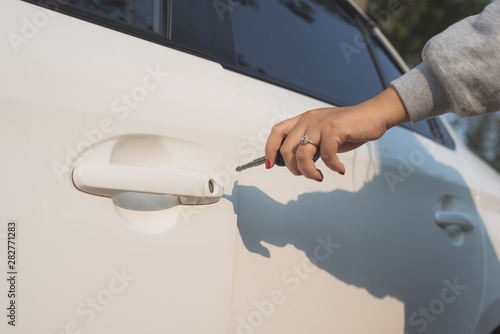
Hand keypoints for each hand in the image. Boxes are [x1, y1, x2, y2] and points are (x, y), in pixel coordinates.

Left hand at [265, 87, 409, 180]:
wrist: (373, 116)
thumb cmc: (349, 129)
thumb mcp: (323, 135)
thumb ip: (309, 145)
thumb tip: (295, 164)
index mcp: (303, 119)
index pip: (276, 132)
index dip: (270, 149)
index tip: (270, 165)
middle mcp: (308, 119)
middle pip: (287, 149)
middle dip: (293, 169)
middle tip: (306, 175)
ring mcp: (320, 123)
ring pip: (302, 155)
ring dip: (309, 172)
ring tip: (318, 177)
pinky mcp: (334, 128)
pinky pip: (326, 156)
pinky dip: (332, 167)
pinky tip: (339, 169)